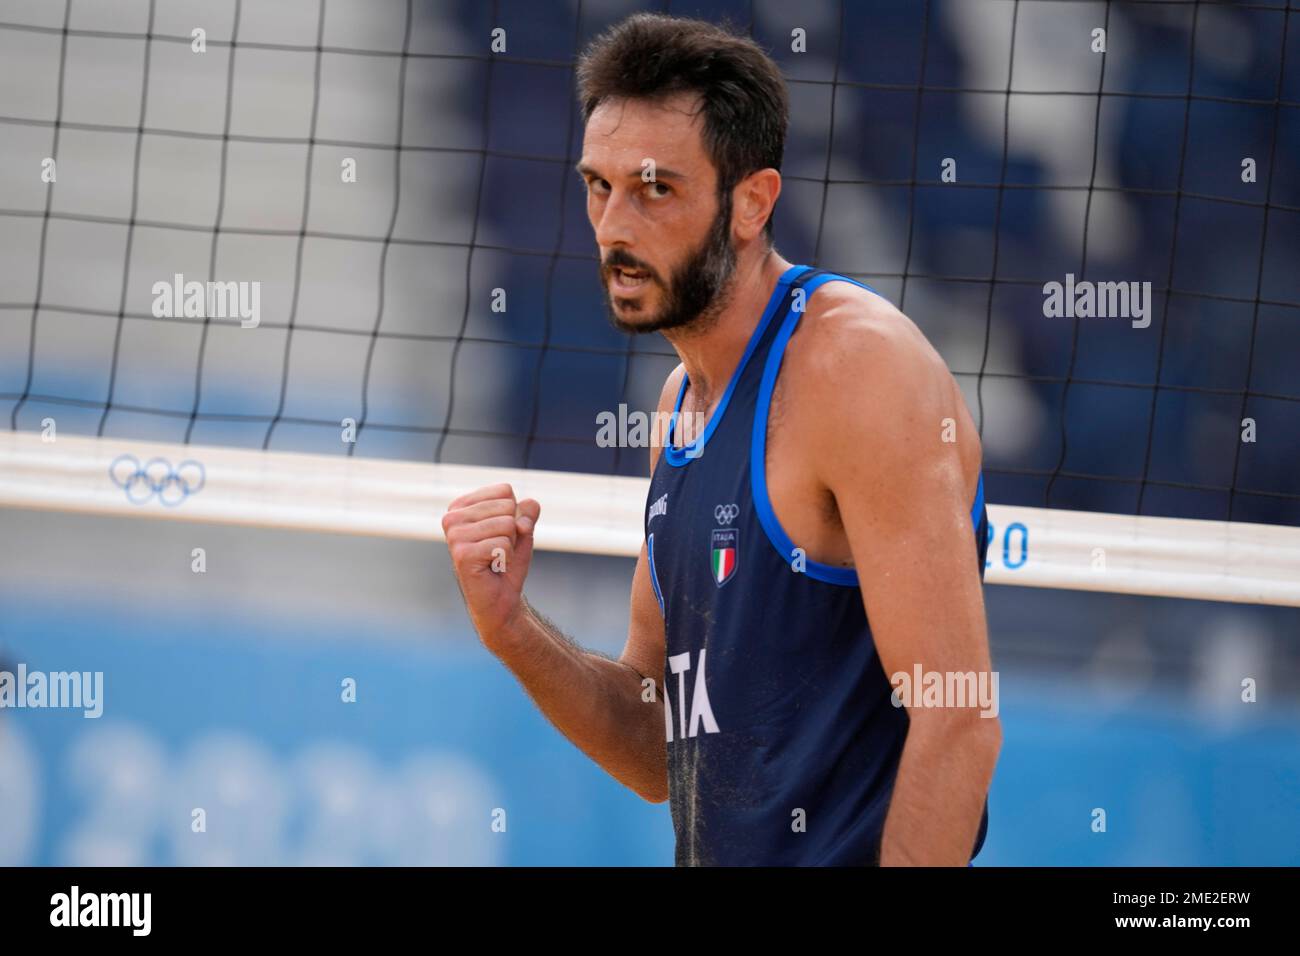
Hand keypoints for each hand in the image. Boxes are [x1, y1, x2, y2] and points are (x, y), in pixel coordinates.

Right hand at [441, 483, 540, 648]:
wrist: (501, 599)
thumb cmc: (507, 561)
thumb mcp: (522, 529)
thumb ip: (528, 510)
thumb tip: (529, 505)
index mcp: (461, 506)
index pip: (504, 490)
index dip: (513, 514)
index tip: (500, 534)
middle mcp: (452, 518)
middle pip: (507, 506)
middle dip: (512, 531)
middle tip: (498, 550)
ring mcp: (454, 536)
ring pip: (507, 524)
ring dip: (510, 546)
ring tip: (495, 559)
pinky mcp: (463, 554)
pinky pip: (504, 544)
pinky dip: (507, 559)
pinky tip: (492, 568)